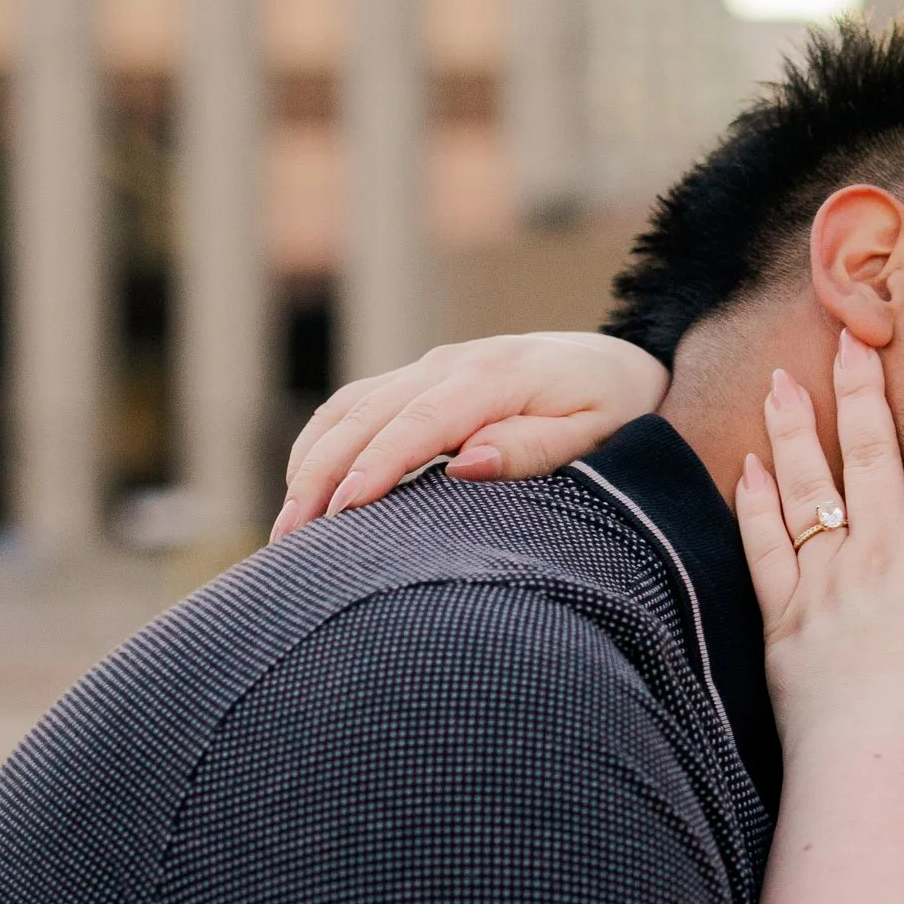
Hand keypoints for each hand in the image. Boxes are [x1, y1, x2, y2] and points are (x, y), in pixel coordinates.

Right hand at [271, 331, 664, 538]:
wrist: (618, 363)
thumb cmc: (614, 409)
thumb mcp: (597, 434)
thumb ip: (535, 448)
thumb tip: (468, 464)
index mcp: (496, 377)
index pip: (421, 420)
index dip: (376, 464)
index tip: (342, 511)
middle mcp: (452, 363)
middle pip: (368, 414)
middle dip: (321, 474)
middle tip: (290, 540)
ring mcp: (430, 367)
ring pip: (350, 407)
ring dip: (310, 462)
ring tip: (285, 527)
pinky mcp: (417, 378)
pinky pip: (355, 405)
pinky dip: (322, 443)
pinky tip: (304, 489)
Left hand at [736, 328, 903, 767]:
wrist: (879, 761)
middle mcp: (882, 549)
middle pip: (871, 453)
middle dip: (862, 388)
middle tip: (850, 335)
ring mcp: (827, 579)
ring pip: (808, 486)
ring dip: (796, 428)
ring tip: (783, 378)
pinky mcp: (785, 615)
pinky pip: (764, 546)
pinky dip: (754, 504)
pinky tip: (746, 466)